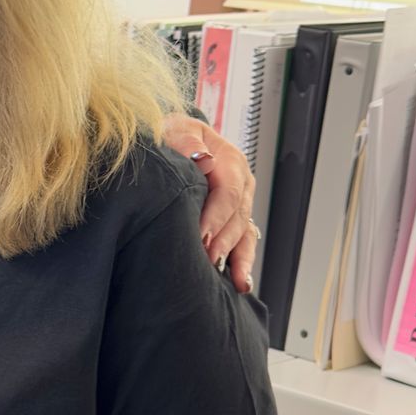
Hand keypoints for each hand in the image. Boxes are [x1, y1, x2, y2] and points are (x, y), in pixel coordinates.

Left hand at [162, 112, 259, 293]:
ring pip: (244, 234)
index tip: (200, 235)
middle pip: (237, 218)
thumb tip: (205, 161)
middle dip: (222, 242)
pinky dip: (243, 264)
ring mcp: (240, 205)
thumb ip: (188, 143)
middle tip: (205, 261)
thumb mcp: (176, 129)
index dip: (215, 215)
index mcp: (229, 161)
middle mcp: (240, 184)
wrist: (170, 141)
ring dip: (239, 259)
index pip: (227, 192)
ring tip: (234, 281)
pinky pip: (244, 244)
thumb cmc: (171, 136)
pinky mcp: (234, 222)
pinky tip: (242, 284)